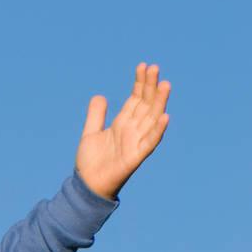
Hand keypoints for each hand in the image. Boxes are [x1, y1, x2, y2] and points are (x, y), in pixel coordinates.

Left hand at [75, 62, 170, 200]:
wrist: (86, 185)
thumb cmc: (91, 162)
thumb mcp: (90, 133)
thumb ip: (96, 115)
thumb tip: (100, 96)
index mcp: (122, 124)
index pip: (135, 99)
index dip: (140, 83)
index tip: (143, 66)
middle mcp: (132, 130)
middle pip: (145, 104)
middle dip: (150, 87)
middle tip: (155, 67)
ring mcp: (135, 143)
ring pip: (151, 119)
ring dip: (159, 103)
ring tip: (165, 85)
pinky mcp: (135, 157)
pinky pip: (150, 142)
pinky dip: (157, 130)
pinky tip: (164, 117)